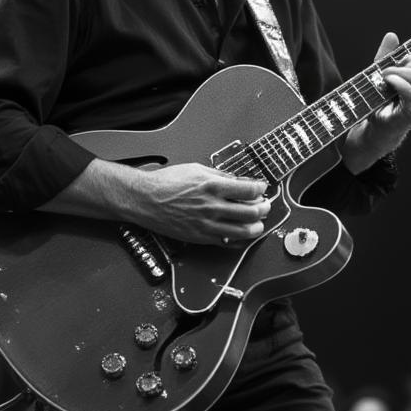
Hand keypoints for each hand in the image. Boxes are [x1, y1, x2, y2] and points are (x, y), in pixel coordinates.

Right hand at [41, 158, 268, 245]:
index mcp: (212, 185)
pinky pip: (227, 242)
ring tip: (257, 223)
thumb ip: (220, 176)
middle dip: (263, 209)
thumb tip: (240, 181)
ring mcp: (207, 224)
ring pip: (243, 231)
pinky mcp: (200, 237)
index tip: (262, 188)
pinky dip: (238, 239)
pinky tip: (241, 234)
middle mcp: (212, 206)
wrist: (145, 200)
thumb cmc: (168, 182)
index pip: (248, 189)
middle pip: (251, 212)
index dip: (260, 189)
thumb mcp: (196, 169)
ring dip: (256, 227)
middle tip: (265, 206)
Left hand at [342, 32, 410, 170]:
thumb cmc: (383, 99)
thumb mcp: (385, 73)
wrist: (376, 126)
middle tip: (393, 66)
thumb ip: (389, 56)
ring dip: (395, 72)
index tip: (400, 58)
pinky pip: (409, 91)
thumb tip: (391, 35)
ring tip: (383, 76)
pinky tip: (387, 81)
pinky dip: (396, 82)